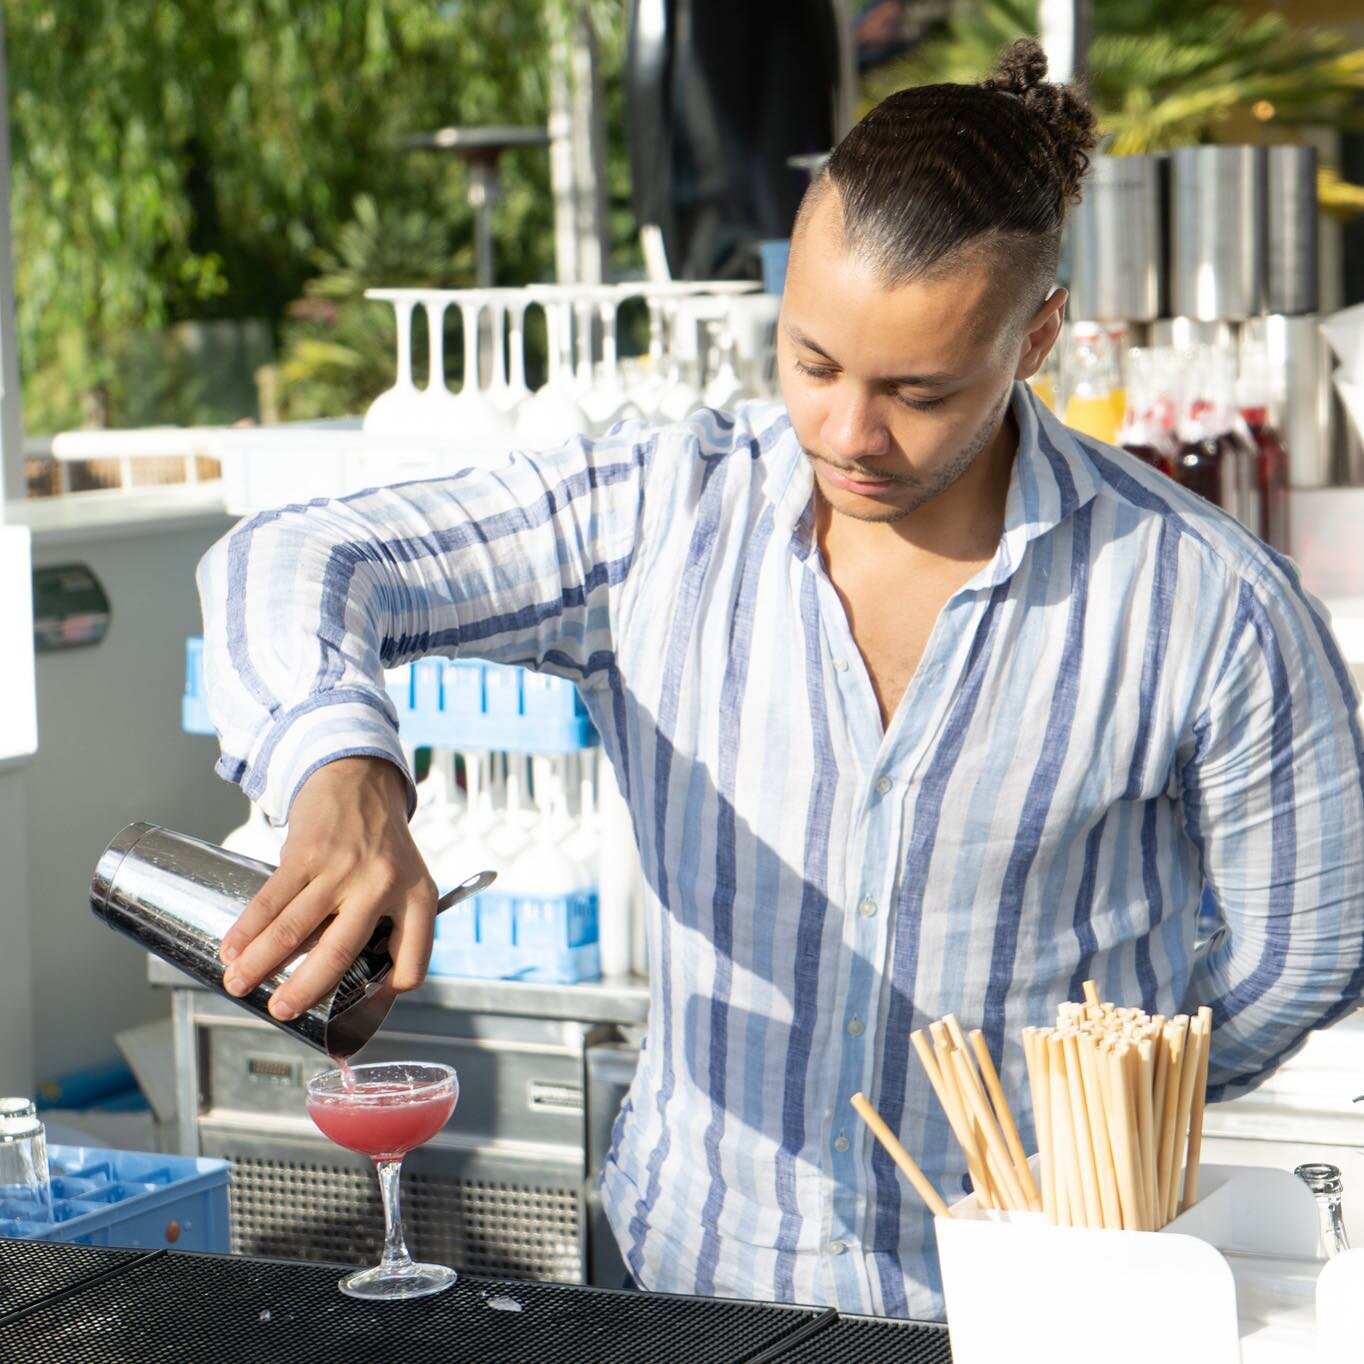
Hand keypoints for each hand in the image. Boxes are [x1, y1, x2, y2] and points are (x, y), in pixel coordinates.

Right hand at [218, 756, 434, 1021]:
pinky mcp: (308, 853)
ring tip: (238, 985)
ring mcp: (343, 867)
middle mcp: (383, 884)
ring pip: (295, 928)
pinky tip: (232, 948)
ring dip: (260, 962)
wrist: (360, 779)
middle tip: (281, 1011)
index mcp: (418, 897)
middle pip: (340, 952)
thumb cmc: (382, 843)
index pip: (412, 962)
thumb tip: (355, 981)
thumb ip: (391, 924)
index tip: (358, 1007)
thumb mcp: (409, 879)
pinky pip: (272, 900)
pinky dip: (247, 930)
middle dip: (304, 989)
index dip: (388, 994)